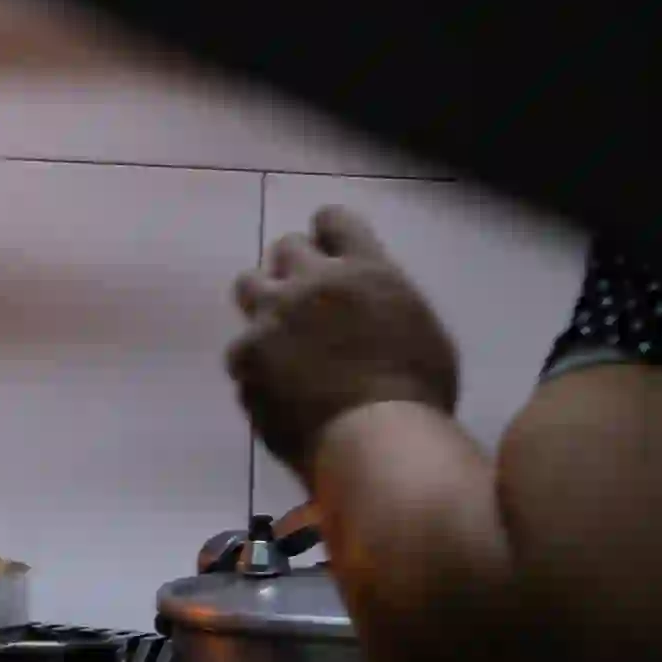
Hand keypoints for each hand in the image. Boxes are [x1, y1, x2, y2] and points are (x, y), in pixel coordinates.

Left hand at [228, 205, 463, 468]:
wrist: (377, 441)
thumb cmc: (418, 393)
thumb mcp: (419, 331)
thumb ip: (383, 304)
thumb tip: (365, 308)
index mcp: (365, 270)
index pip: (333, 221)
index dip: (329, 236)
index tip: (330, 254)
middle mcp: (312, 282)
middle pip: (285, 248)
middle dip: (294, 269)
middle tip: (305, 300)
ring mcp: (272, 317)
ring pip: (250, 286)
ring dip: (265, 304)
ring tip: (281, 337)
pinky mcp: (245, 356)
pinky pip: (242, 351)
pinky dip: (256, 367)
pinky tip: (276, 391)